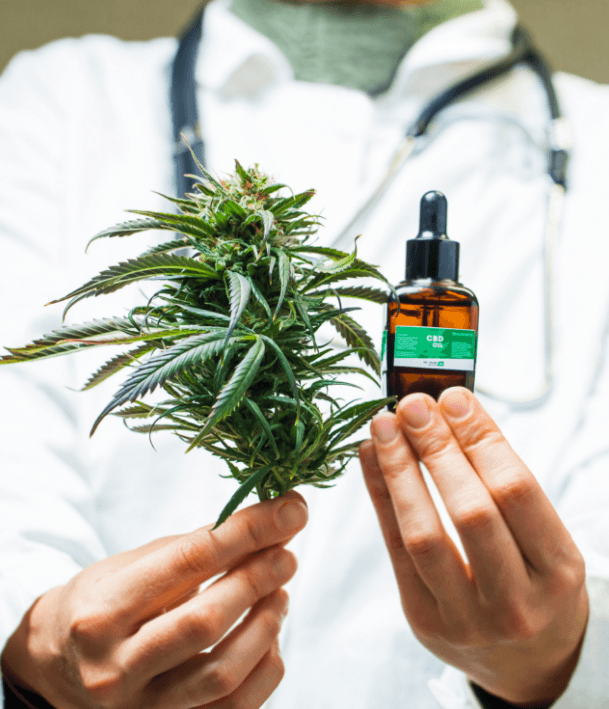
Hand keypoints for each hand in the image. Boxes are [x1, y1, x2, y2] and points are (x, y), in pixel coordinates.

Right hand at [1, 491, 307, 708]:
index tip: (290, 509)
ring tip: (279, 591)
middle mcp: (115, 667)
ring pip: (222, 672)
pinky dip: (264, 666)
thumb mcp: (130, 565)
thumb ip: (194, 548)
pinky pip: (234, 708)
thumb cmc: (100, 604)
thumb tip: (266, 524)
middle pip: (207, 620)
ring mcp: (139, 708)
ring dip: (266, 623)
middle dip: (259, 578)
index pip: (190, 560)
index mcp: (102, 611)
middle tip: (287, 553)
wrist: (56, 668)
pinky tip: (269, 634)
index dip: (248, 531)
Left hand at [360, 387, 587, 707]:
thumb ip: (501, 483)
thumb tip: (448, 413)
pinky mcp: (423, 619)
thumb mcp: (544, 539)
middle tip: (412, 405)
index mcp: (556, 572)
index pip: (516, 491)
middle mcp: (515, 603)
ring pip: (423, 535)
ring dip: (398, 470)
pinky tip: (371, 459)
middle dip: (436, 449)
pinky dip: (380, 497)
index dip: (480, 438)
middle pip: (469, 512)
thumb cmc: (536, 583)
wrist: (527, 661)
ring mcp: (465, 619)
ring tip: (383, 426)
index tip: (454, 398)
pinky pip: (394, 550)